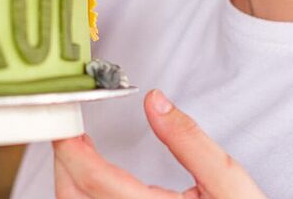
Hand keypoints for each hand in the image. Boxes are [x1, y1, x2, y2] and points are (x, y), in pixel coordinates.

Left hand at [53, 90, 266, 198]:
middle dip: (65, 162)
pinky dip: (81, 194)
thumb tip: (155, 103)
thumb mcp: (227, 180)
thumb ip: (190, 140)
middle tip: (71, 132)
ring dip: (70, 179)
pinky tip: (91, 179)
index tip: (66, 126)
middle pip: (73, 197)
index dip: (72, 149)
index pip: (96, 181)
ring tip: (80, 151)